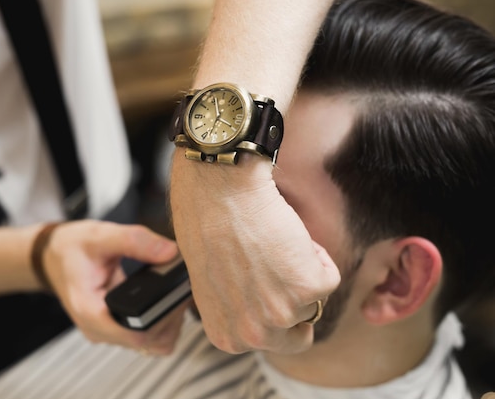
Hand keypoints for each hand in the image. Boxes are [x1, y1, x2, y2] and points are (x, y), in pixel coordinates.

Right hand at [41, 220, 185, 354]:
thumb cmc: (71, 248)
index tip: (176, 293)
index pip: (135, 334)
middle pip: (150, 341)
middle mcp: (99, 329)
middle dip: (171, 316)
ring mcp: (109, 332)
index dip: (163, 318)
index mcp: (90, 311)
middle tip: (179, 286)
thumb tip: (171, 252)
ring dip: (170, 321)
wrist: (53, 256)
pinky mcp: (118, 328)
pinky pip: (149, 335)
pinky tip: (165, 298)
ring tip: (172, 291)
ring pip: (153, 343)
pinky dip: (163, 320)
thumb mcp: (99, 236)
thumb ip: (134, 241)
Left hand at [169, 150, 339, 353]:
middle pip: (299, 335)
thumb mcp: (210, 282)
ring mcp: (282, 314)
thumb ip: (235, 305)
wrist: (218, 191)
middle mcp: (253, 335)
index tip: (266, 287)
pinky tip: (285, 235)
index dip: (272, 311)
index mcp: (225, 336)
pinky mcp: (309, 288)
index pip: (268, 342)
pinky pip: (329, 277)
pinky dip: (315, 254)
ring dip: (302, 273)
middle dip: (296, 305)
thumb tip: (258, 303)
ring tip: (272, 245)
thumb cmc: (205, 223)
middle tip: (282, 270)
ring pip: (314, 301)